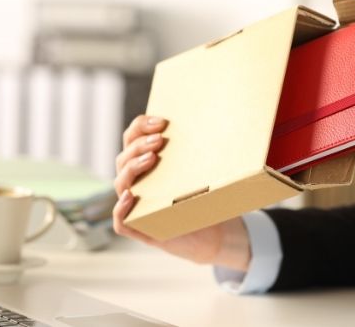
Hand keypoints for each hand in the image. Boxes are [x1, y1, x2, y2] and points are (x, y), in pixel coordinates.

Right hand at [113, 114, 250, 270]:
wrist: (214, 233)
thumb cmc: (207, 198)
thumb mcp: (207, 171)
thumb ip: (208, 151)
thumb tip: (233, 127)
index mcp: (147, 164)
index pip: (132, 138)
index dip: (141, 126)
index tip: (162, 122)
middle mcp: (137, 183)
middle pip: (124, 158)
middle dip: (139, 145)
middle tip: (159, 141)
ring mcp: (137, 206)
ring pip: (120, 184)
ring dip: (132, 168)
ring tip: (152, 159)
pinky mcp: (141, 229)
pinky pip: (120, 222)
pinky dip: (120, 208)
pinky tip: (131, 196)